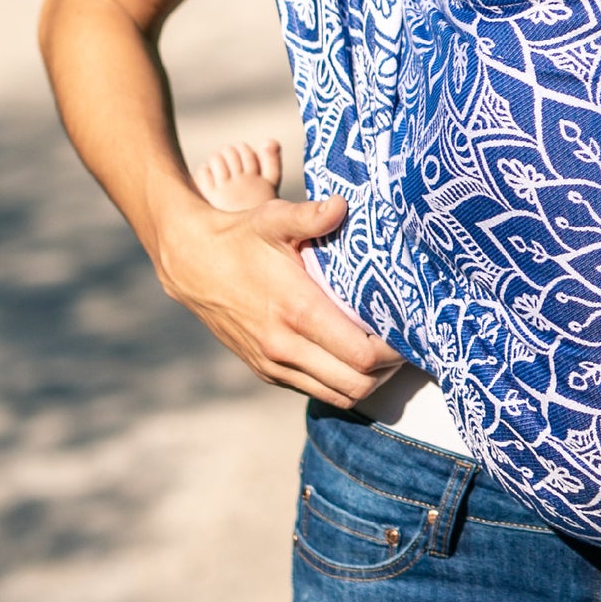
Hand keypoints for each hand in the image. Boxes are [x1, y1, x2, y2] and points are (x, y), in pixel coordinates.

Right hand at [156, 191, 404, 406]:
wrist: (191, 264)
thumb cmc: (240, 236)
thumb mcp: (274, 218)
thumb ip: (311, 215)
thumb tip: (343, 205)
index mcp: (297, 311)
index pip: (362, 355)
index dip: (394, 348)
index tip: (409, 327)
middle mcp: (285, 347)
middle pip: (358, 385)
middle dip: (388, 369)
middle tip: (404, 341)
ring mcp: (274, 364)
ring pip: (339, 396)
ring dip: (367, 381)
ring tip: (383, 351)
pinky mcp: (266, 371)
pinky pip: (316, 390)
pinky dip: (340, 382)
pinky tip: (350, 354)